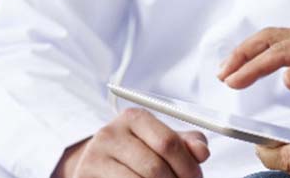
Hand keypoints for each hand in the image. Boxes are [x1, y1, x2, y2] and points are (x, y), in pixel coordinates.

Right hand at [53, 108, 209, 177]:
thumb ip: (186, 144)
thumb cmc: (137, 152)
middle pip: (154, 167)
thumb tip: (202, 152)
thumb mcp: (161, 141)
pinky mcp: (86, 174)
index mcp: (133, 117)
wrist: (99, 163)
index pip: (168, 142)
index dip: (187, 166)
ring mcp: (95, 156)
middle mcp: (111, 133)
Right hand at [218, 26, 289, 121]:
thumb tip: (285, 75)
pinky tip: (262, 68)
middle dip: (244, 53)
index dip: (252, 66)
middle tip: (223, 73)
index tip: (232, 81)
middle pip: (272, 38)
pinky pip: (289, 49)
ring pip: (278, 41)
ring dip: (253, 54)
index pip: (280, 52)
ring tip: (233, 71)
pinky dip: (268, 56)